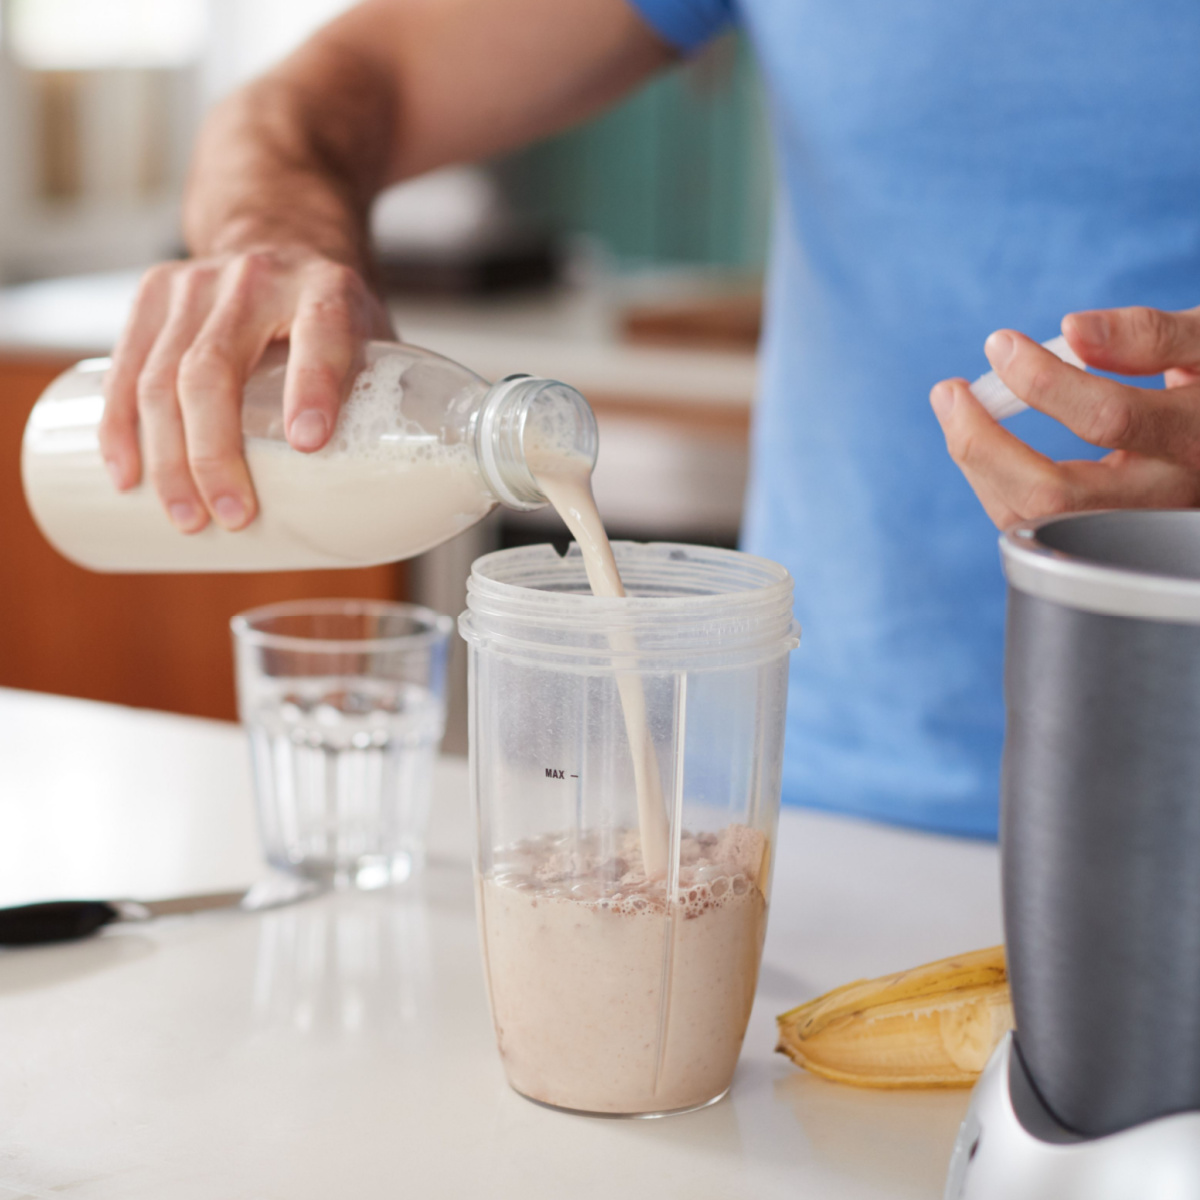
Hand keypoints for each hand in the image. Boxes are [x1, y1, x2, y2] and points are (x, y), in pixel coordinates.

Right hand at [98, 247, 392, 532]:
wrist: (281, 233)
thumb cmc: (333, 312)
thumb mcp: (373, 336)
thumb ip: (386, 399)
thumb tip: (394, 499)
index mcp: (326, 288)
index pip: (319, 333)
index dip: (313, 387)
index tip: (309, 444)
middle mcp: (258, 279)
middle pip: (215, 369)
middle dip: (216, 452)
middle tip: (232, 515)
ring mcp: (196, 283)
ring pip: (162, 376)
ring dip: (167, 457)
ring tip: (186, 516)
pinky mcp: (152, 293)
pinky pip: (124, 368)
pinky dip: (120, 428)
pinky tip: (126, 475)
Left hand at [930, 306, 1199, 528]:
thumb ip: (1150, 335)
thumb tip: (1072, 330)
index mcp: (1197, 438)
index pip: (1109, 418)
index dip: (1044, 380)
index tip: (1000, 345)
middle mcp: (1165, 498)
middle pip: (1054, 495)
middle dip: (983, 444)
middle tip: (948, 391)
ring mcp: (1131, 527)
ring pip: (1033, 521)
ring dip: (979, 465)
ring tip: (956, 408)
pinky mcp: (1103, 538)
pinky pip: (1035, 524)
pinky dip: (996, 482)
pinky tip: (985, 441)